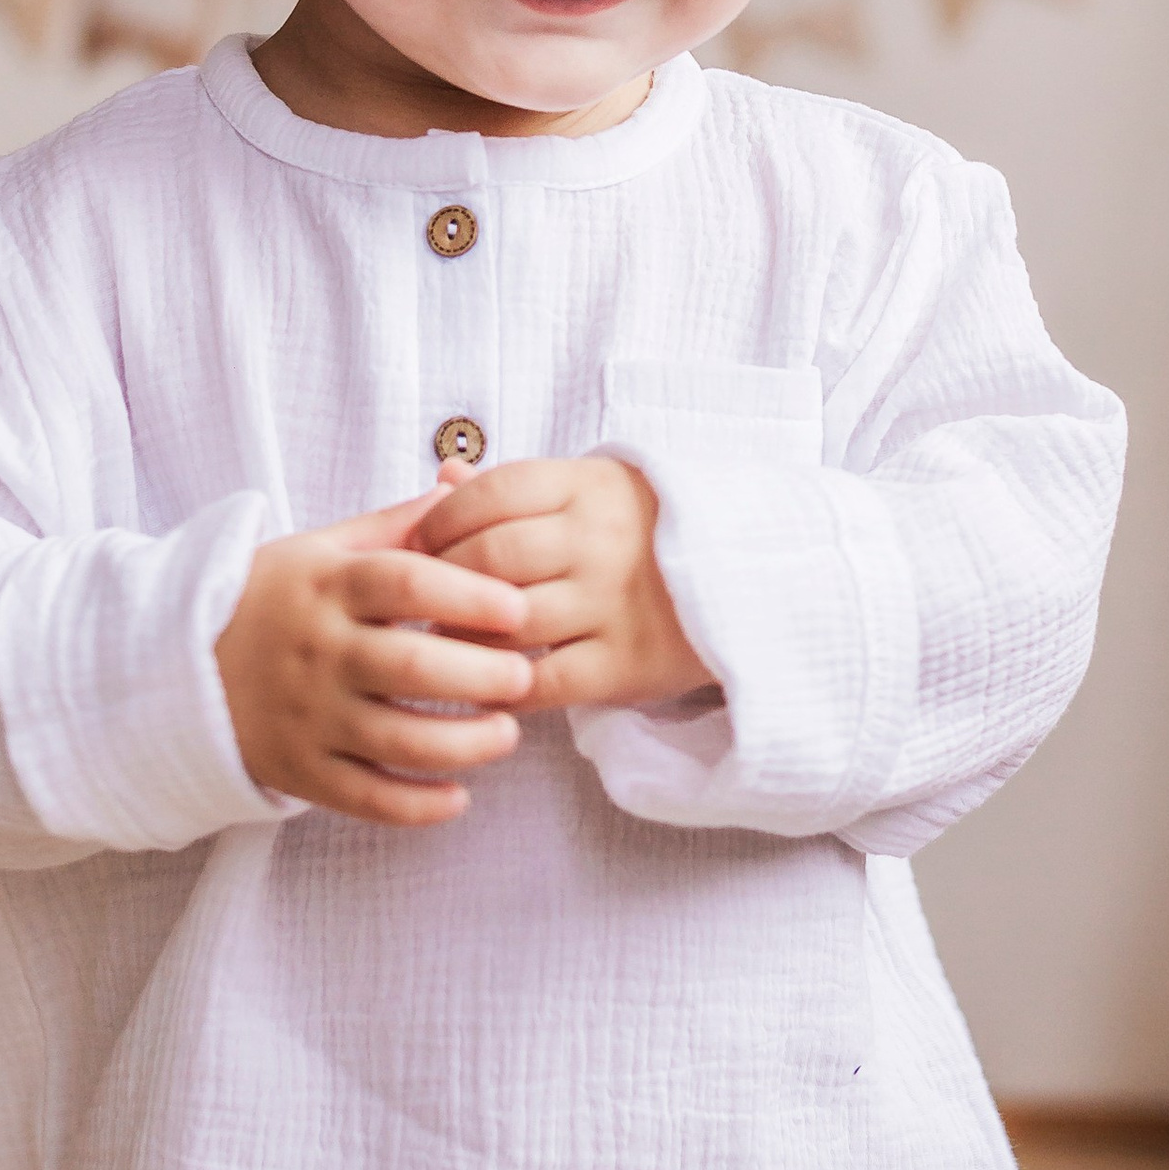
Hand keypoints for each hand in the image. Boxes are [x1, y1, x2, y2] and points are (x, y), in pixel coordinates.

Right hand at [216, 486, 531, 825]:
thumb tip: (462, 488)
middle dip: (481, 675)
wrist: (181, 662)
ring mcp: (308, 715)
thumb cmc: (275, 597)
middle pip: (411, 666)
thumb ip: (397, 526)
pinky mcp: (300, 769)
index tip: (519, 608)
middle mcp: (318, 650)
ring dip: (463, 744)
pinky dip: (415, 806)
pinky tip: (458, 797)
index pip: (408, 583)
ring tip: (507, 734)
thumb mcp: (324, 548)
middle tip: (526, 677)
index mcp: (329, 585)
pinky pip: (364, 796)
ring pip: (397, 739)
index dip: (470, 595)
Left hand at [412, 457, 710, 710]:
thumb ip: (518, 490)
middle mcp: (600, 540)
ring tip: (446, 640)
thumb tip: (442, 481)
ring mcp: (614, 603)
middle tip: (421, 598)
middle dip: (440, 581)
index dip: (439, 522)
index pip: (488, 496)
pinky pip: (543, 682)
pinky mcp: (626, 663)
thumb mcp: (592, 492)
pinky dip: (503, 688)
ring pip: (507, 623)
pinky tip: (487, 684)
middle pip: (488, 558)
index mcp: (589, 487)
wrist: (749, 578)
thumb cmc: (648, 532)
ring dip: (461, 637)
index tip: (419, 545)